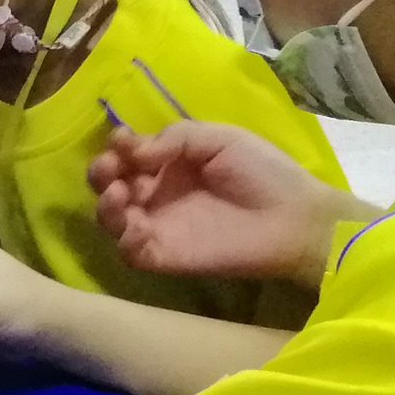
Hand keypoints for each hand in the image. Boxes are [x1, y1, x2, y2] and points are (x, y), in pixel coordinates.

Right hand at [88, 120, 370, 286]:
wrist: (294, 218)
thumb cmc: (264, 172)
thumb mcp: (220, 138)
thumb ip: (174, 138)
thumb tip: (133, 150)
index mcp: (169, 164)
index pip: (126, 154)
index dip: (117, 147)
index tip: (122, 142)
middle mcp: (158, 194)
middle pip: (109, 185)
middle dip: (101, 173)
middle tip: (112, 170)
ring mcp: (159, 227)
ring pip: (111, 219)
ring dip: (106, 205)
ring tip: (122, 196)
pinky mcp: (165, 256)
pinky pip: (129, 253)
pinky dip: (124, 239)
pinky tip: (139, 224)